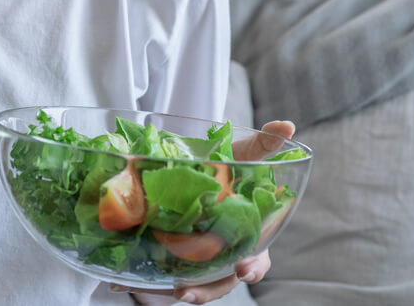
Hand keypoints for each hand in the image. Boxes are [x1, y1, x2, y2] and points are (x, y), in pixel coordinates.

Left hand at [116, 120, 296, 303]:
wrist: (195, 168)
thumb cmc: (227, 166)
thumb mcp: (243, 154)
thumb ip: (263, 143)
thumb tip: (287, 124)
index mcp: (248, 234)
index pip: (257, 258)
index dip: (254, 267)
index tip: (244, 269)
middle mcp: (225, 252)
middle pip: (222, 280)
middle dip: (208, 290)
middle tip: (186, 293)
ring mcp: (200, 259)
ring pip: (195, 285)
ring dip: (183, 292)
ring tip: (169, 292)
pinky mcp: (175, 259)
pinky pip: (166, 277)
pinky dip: (151, 282)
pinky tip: (127, 285)